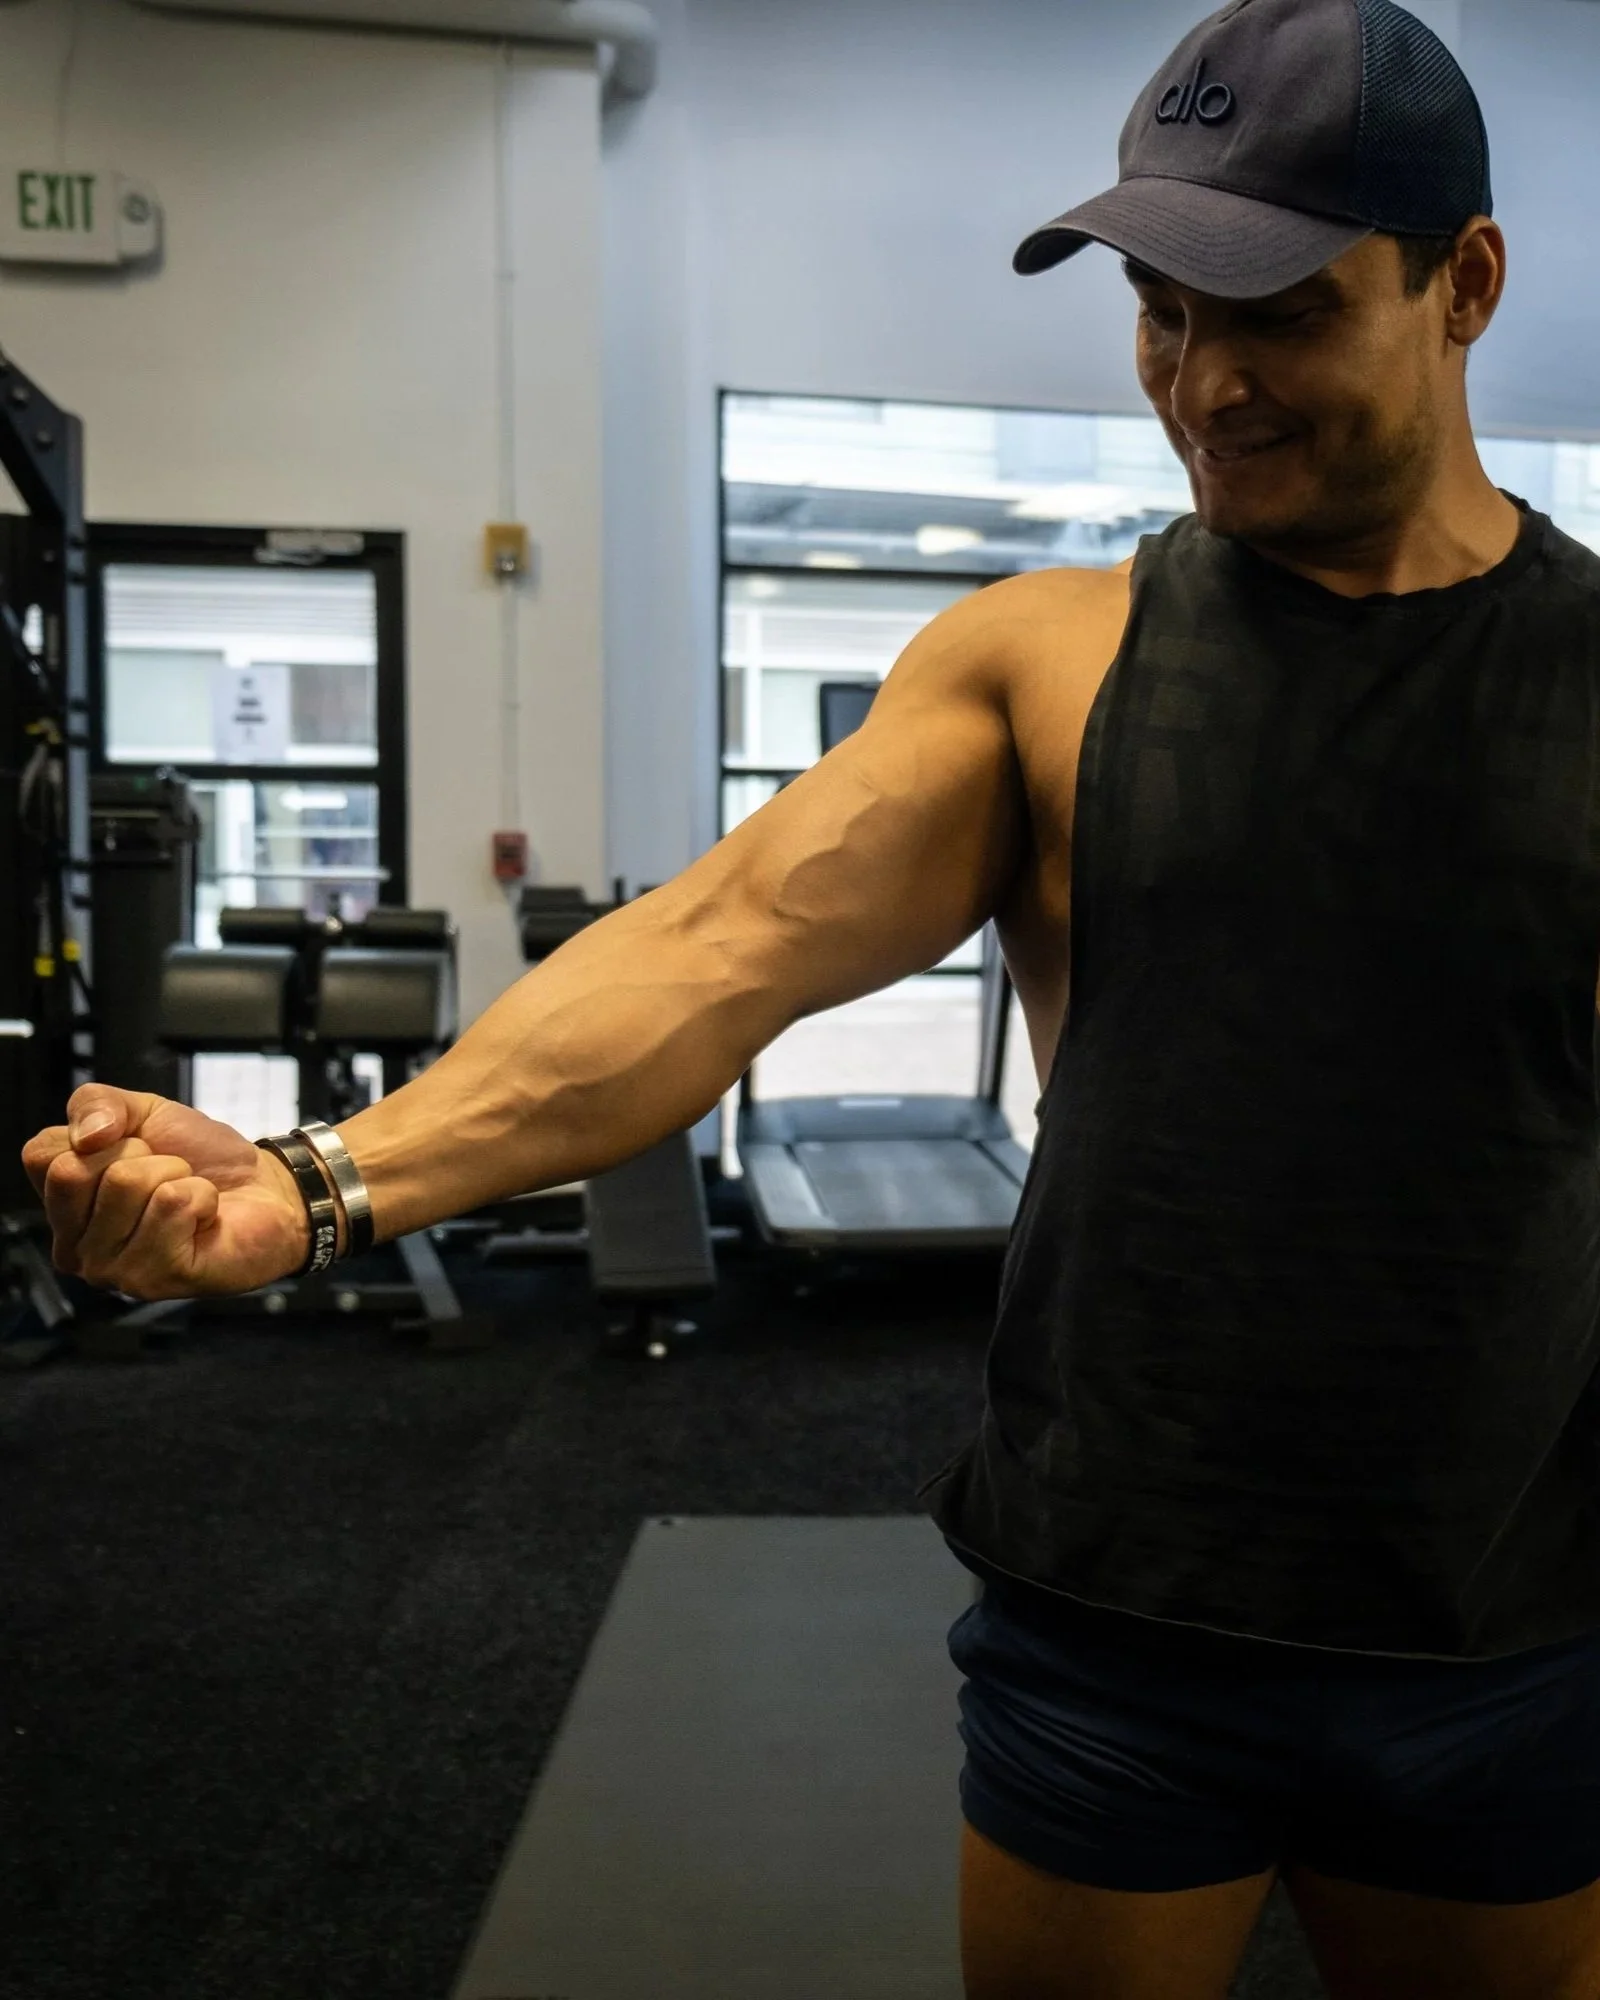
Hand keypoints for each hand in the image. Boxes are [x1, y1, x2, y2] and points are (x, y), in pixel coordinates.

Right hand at [20, 1086, 310, 1300]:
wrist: (267, 1187)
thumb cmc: (202, 1158)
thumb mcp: (143, 1112)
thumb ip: (97, 1104)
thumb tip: (88, 1135)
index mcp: (63, 1209)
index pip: (41, 1155)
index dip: (100, 1134)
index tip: (136, 1147)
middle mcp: (75, 1249)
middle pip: (75, 1171)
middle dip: (137, 1153)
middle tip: (167, 1172)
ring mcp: (111, 1271)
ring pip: (126, 1184)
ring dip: (175, 1175)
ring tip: (187, 1196)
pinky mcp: (155, 1279)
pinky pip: (172, 1203)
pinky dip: (200, 1195)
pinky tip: (204, 1218)